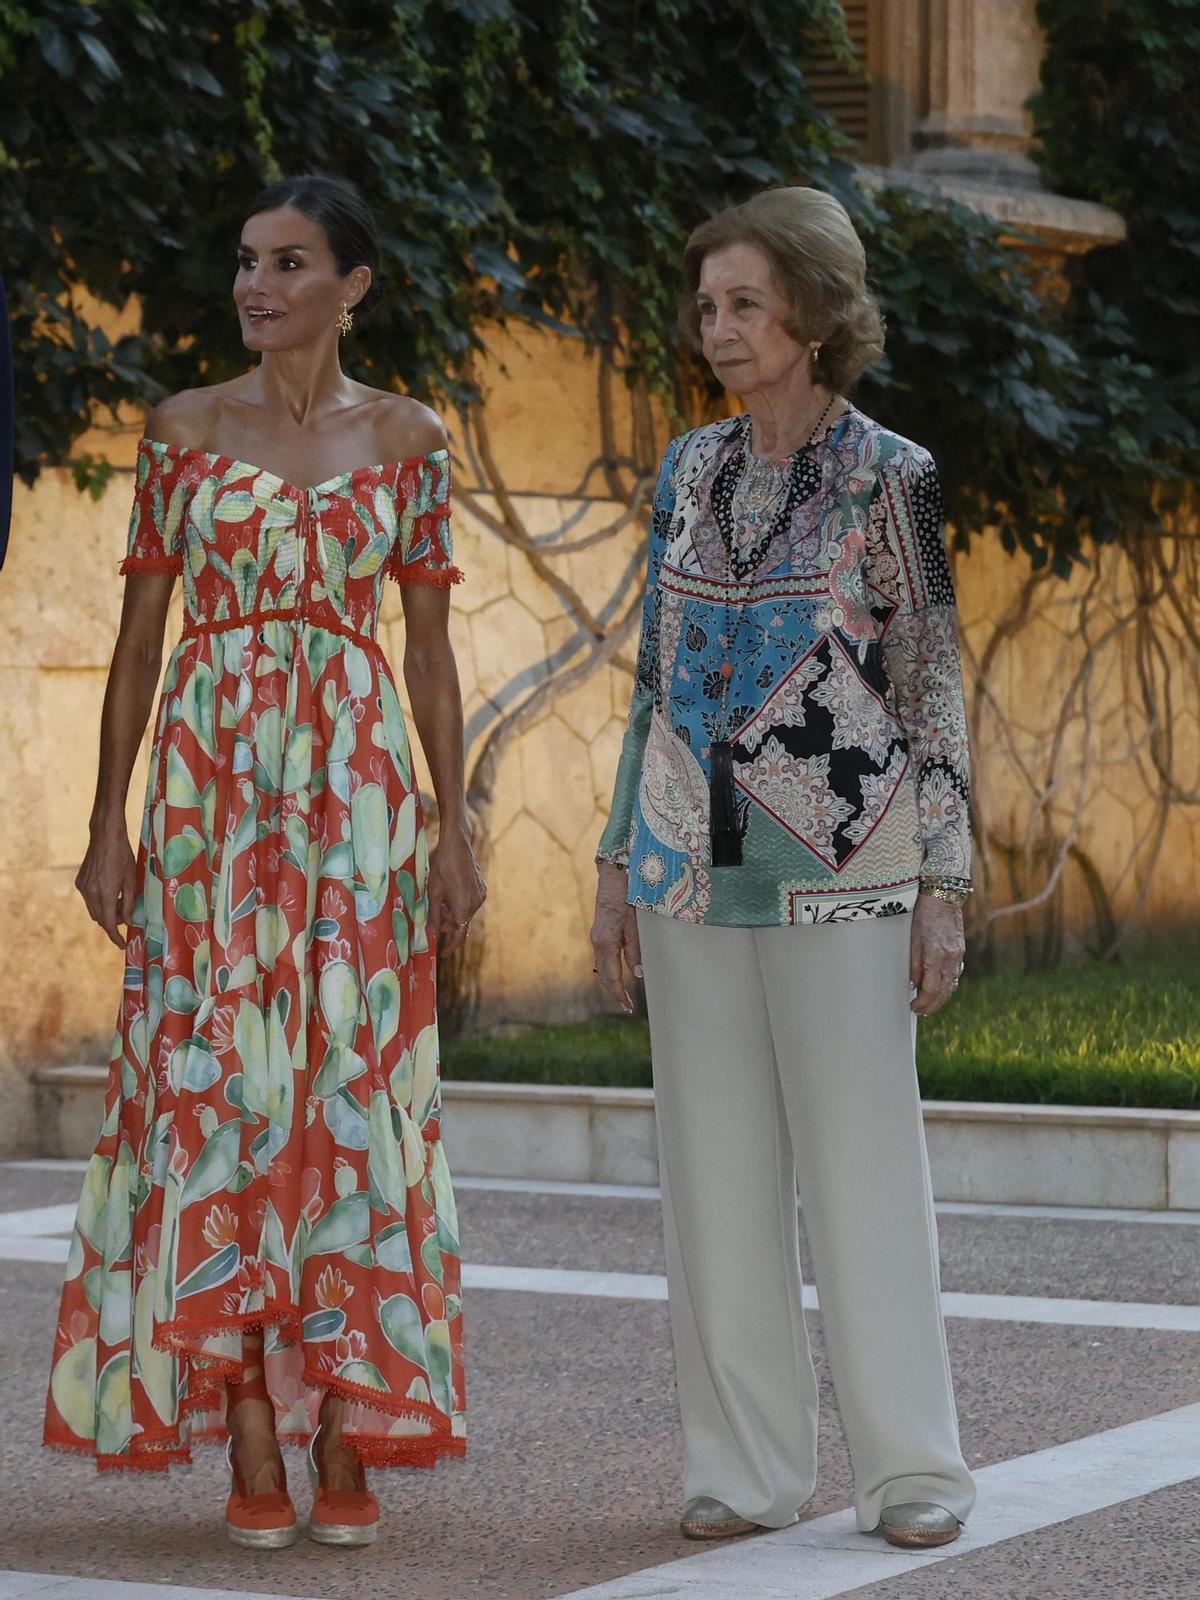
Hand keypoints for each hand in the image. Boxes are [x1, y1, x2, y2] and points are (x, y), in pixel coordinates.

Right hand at [76, 820, 136, 949]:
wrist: (105, 836)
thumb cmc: (123, 856)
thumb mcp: (131, 881)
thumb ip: (129, 903)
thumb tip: (128, 921)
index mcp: (106, 895)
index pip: (110, 924)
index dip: (116, 937)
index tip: (122, 945)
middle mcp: (90, 894)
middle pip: (101, 919)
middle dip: (113, 922)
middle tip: (127, 915)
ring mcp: (82, 888)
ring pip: (94, 911)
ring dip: (106, 912)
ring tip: (120, 901)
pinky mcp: (79, 882)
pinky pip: (89, 899)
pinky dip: (99, 902)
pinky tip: (110, 891)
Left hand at [426, 821, 486, 955]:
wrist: (457, 845)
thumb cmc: (442, 867)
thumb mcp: (433, 892)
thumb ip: (434, 915)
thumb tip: (433, 932)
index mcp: (463, 907)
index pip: (459, 935)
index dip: (451, 946)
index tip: (443, 953)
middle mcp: (476, 904)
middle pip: (461, 923)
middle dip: (447, 924)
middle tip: (433, 917)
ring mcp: (481, 895)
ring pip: (465, 913)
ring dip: (453, 913)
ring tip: (440, 901)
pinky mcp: (482, 888)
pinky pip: (470, 903)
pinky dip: (459, 904)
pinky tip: (450, 893)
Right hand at [590, 862, 641, 1013]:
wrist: (614, 875)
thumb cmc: (628, 896)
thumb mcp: (636, 923)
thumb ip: (635, 948)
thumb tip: (638, 973)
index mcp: (606, 941)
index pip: (612, 976)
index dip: (619, 993)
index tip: (628, 1006)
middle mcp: (597, 941)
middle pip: (604, 975)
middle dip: (615, 992)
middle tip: (627, 1006)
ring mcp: (596, 937)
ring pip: (602, 967)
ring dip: (612, 982)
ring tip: (623, 995)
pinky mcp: (599, 932)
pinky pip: (603, 957)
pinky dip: (609, 970)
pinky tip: (617, 975)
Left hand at [909, 893, 964, 1015]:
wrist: (942, 898)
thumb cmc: (923, 916)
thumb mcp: (912, 939)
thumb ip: (914, 964)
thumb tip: (913, 983)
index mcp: (936, 956)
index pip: (931, 989)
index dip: (922, 1002)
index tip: (914, 1006)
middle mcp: (950, 958)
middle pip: (943, 991)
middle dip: (932, 1005)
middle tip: (920, 1011)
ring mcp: (957, 955)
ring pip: (951, 985)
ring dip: (941, 998)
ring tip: (929, 1005)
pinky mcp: (960, 951)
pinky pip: (955, 975)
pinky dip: (947, 986)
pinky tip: (940, 988)